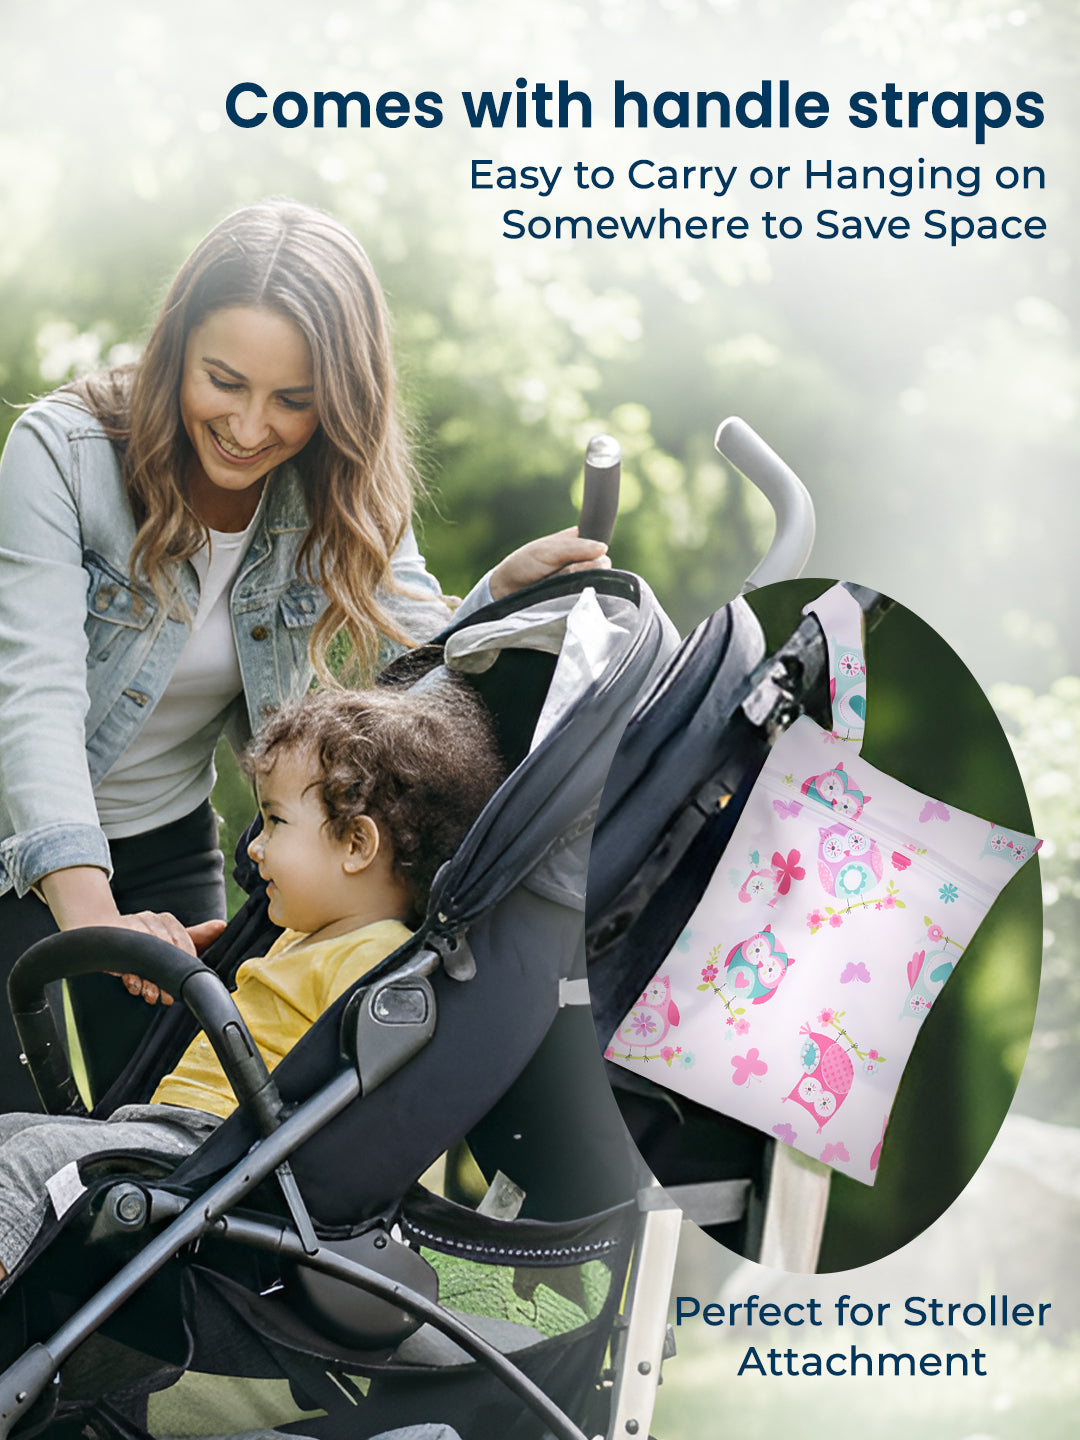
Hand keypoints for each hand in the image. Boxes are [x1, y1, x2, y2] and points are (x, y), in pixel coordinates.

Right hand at [111, 913, 227, 1004]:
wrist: (109, 933)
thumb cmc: (148, 938)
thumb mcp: (172, 937)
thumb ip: (197, 935)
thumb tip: (222, 926)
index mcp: (166, 920)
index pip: (182, 941)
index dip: (185, 962)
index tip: (187, 981)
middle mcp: (149, 920)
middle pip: (163, 950)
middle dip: (167, 978)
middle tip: (169, 998)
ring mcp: (130, 929)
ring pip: (144, 957)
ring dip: (149, 981)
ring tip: (153, 996)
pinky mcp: (114, 942)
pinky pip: (124, 961)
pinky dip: (132, 978)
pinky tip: (137, 987)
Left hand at [488, 527, 610, 600]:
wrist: (505, 592)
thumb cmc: (523, 566)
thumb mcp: (548, 550)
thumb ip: (576, 548)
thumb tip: (604, 549)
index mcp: (576, 544)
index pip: (599, 546)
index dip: (595, 551)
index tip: (584, 554)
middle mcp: (582, 563)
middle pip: (601, 565)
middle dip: (582, 567)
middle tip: (559, 571)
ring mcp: (579, 583)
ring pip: (595, 581)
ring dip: (577, 581)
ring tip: (555, 583)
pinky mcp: (576, 600)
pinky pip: (589, 598)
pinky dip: (577, 595)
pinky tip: (563, 594)